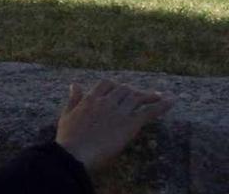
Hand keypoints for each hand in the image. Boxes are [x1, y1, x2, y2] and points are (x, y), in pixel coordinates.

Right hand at [56, 80, 174, 171]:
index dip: (116, 86)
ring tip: (160, 96)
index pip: (107, 84)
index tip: (122, 90)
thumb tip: (74, 84)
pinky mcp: (130, 124)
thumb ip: (73, 99)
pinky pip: (149, 111)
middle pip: (124, 89)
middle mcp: (106, 102)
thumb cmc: (68, 138)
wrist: (75, 153)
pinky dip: (162, 105)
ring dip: (150, 96)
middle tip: (143, 96)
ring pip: (137, 97)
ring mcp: (119, 112)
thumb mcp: (67, 115)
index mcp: (91, 99)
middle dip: (134, 91)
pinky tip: (172, 101)